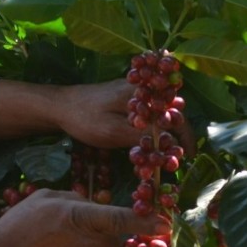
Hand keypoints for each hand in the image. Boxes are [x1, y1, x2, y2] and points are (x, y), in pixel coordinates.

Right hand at [0, 189, 166, 246]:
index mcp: (81, 218)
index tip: (168, 222)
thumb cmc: (20, 223)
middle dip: (104, 234)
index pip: (123, 218)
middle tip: (76, 231)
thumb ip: (78, 200)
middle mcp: (88, 245)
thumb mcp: (48, 198)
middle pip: (115, 239)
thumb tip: (99, 205)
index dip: (148, 220)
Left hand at [56, 79, 194, 153]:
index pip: (175, 114)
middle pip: (171, 111)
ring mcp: (133, 92)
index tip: (186, 155)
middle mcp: (142, 89)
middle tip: (176, 157)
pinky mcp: (125, 97)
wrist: (59, 106)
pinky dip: (153, 126)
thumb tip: (170, 144)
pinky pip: (148, 111)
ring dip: (166, 131)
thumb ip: (143, 136)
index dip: (184, 136)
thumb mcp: (114, 132)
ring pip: (160, 112)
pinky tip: (151, 140)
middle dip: (178, 134)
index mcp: (143, 95)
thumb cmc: (85, 119)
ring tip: (166, 152)